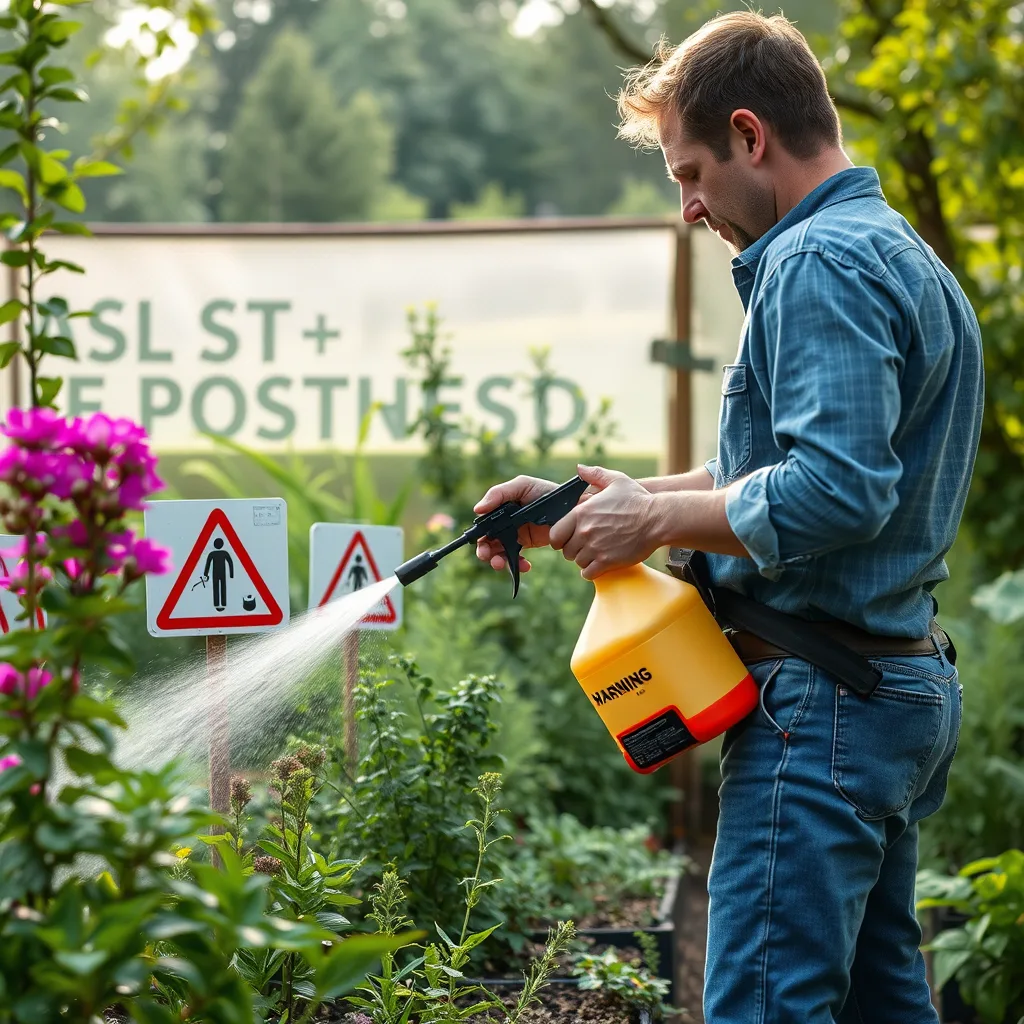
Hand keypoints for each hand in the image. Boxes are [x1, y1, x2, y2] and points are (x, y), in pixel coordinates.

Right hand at [474, 475, 559, 573]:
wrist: (571, 507)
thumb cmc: (546, 492)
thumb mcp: (522, 486)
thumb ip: (499, 493)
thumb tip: (477, 509)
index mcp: (500, 509)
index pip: (483, 524)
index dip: (479, 536)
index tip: (482, 543)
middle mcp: (505, 522)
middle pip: (487, 541)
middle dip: (485, 552)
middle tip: (490, 558)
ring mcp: (515, 535)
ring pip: (499, 552)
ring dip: (498, 560)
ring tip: (502, 564)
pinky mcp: (526, 544)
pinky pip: (515, 558)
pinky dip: (517, 565)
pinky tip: (525, 566)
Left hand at [548, 465, 658, 579]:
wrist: (657, 519)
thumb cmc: (637, 499)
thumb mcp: (616, 480)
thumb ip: (595, 474)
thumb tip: (580, 468)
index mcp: (581, 513)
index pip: (555, 534)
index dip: (561, 538)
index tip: (569, 538)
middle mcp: (584, 531)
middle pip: (566, 551)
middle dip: (575, 550)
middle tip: (587, 546)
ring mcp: (595, 547)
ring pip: (578, 562)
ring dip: (585, 560)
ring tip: (596, 553)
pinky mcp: (606, 561)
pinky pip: (588, 573)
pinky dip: (592, 571)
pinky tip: (600, 564)